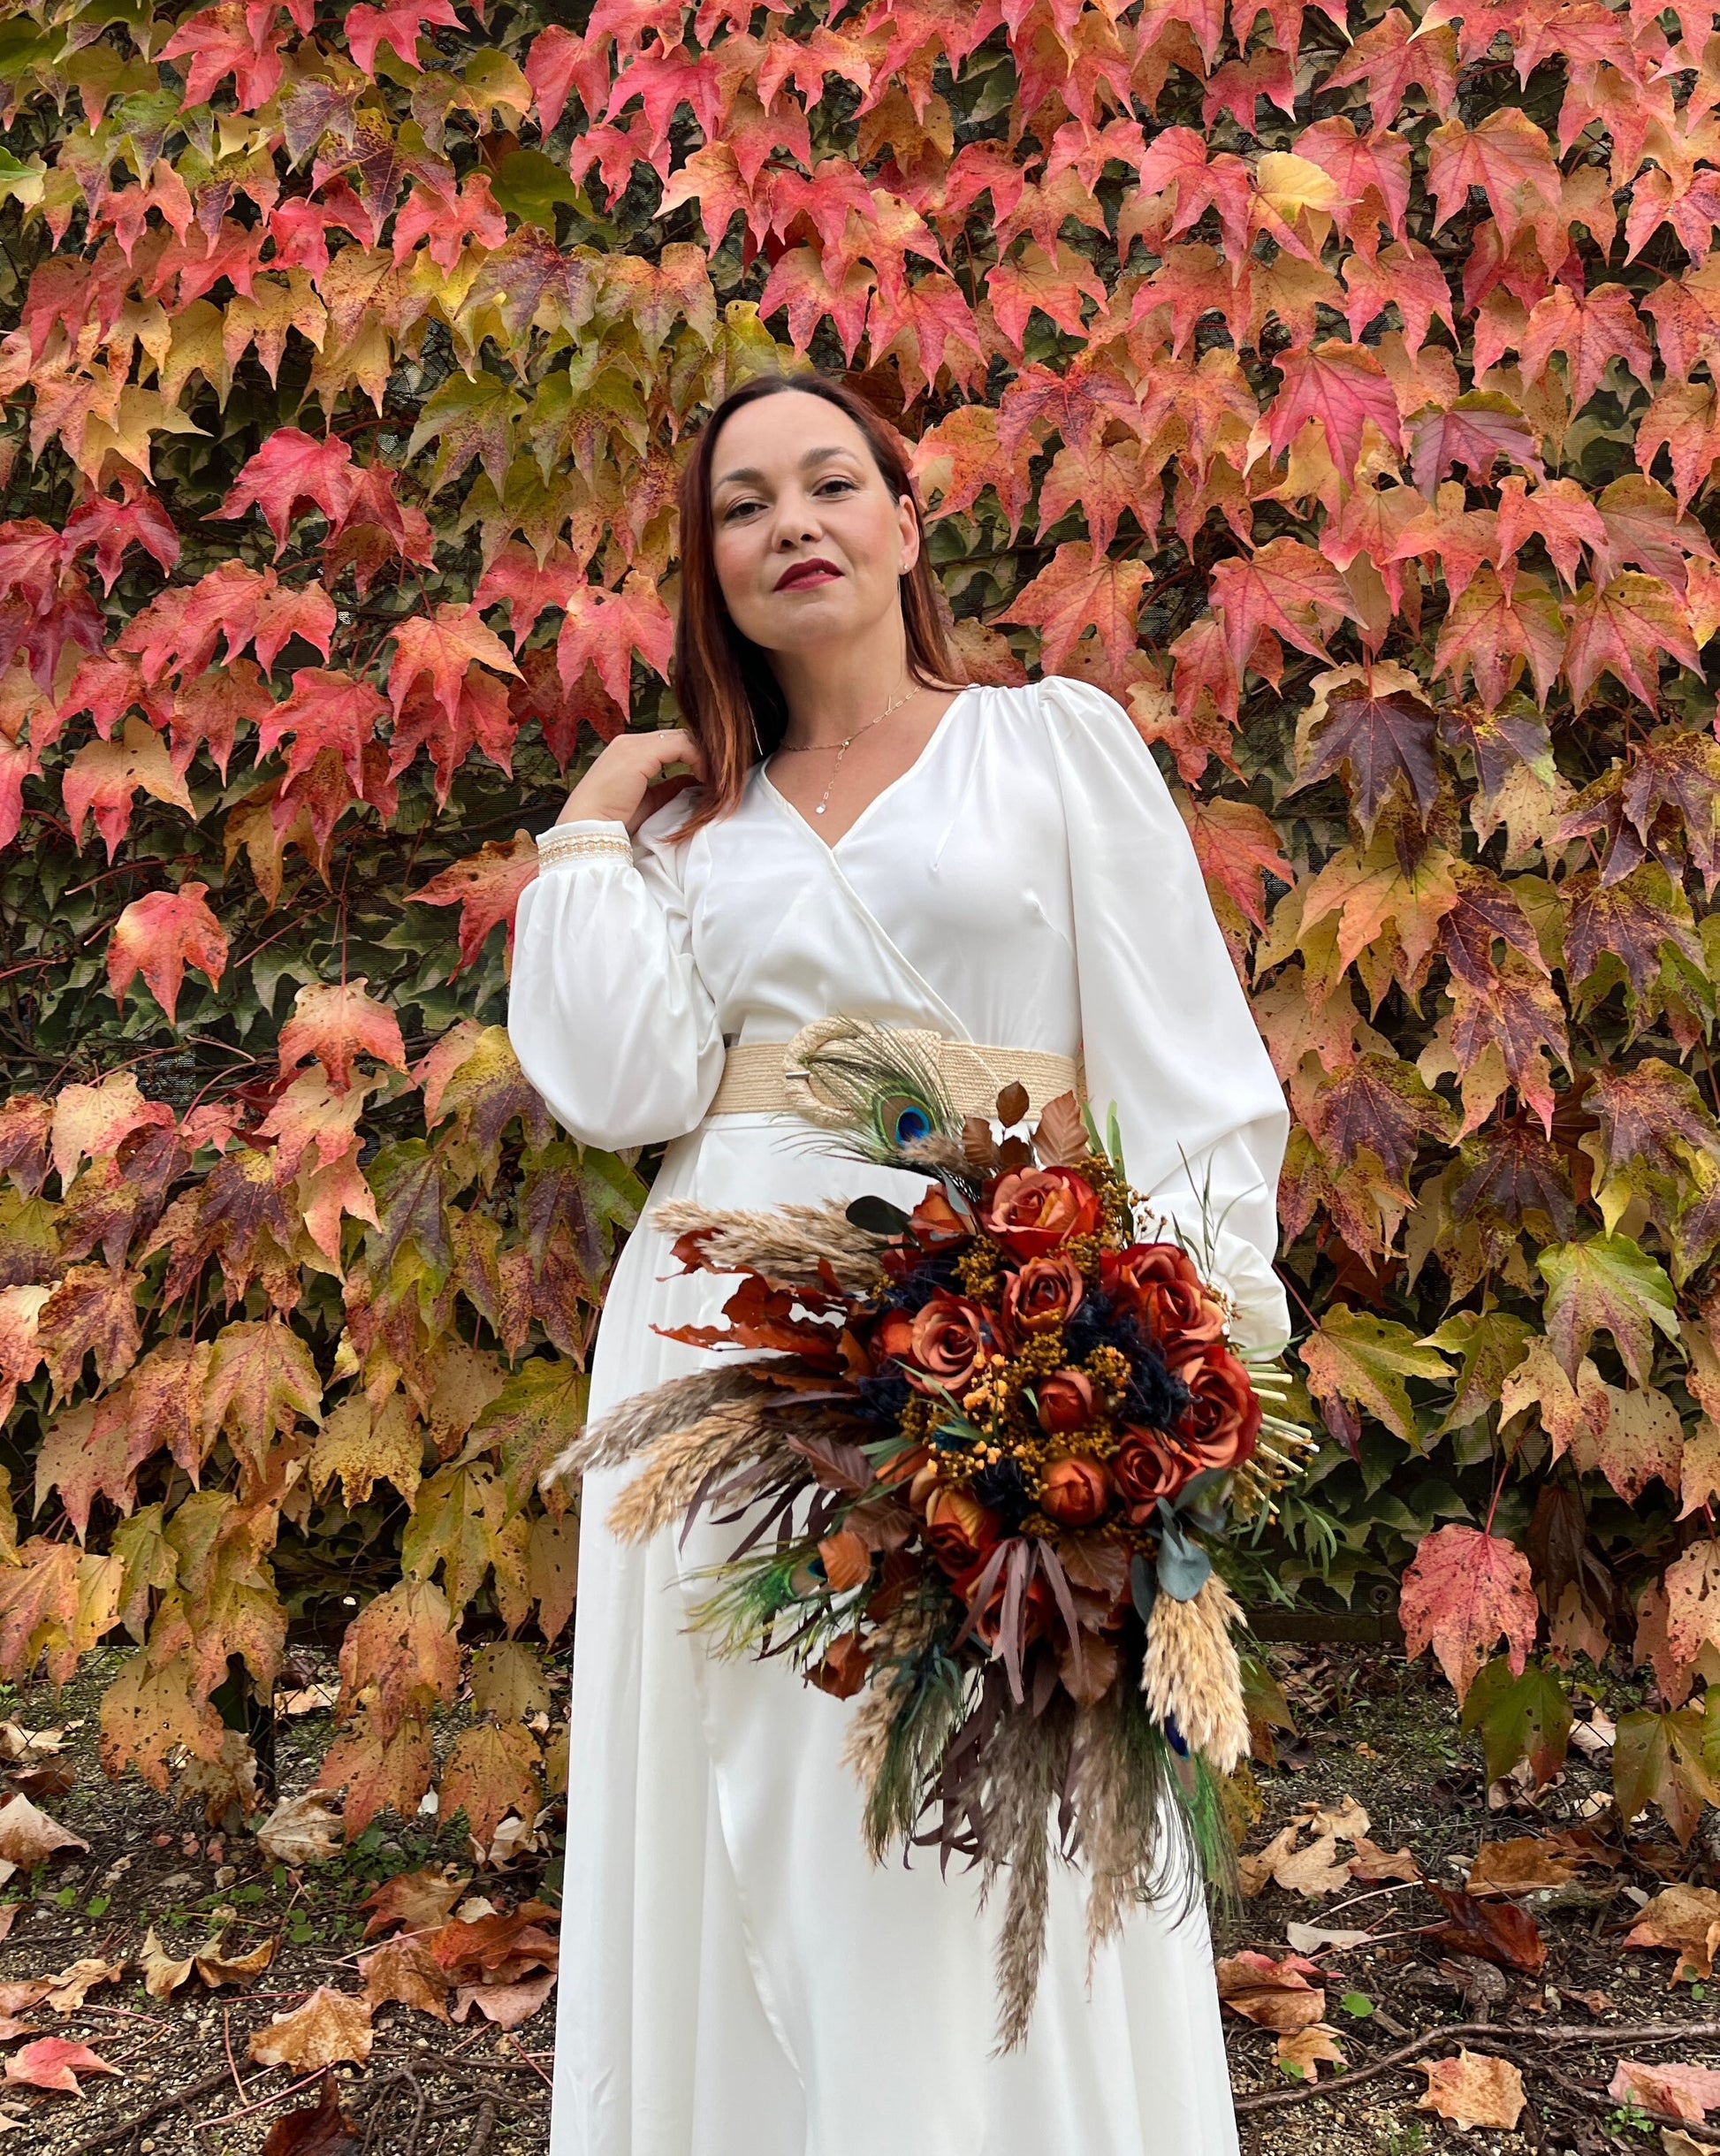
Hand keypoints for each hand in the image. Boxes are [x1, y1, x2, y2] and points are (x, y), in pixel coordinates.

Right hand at [555, 728, 707, 835]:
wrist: (587, 828)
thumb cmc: (613, 822)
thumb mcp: (648, 803)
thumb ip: (669, 789)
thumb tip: (694, 782)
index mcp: (628, 752)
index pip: (671, 744)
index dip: (694, 757)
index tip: (710, 779)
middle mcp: (629, 742)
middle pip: (678, 737)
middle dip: (702, 755)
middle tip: (718, 777)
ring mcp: (633, 744)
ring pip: (683, 738)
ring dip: (703, 757)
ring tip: (714, 779)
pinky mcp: (640, 752)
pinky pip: (682, 745)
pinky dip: (699, 759)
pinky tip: (704, 777)